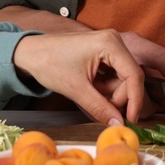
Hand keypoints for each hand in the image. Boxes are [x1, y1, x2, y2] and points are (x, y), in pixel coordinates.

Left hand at [11, 28, 148, 125]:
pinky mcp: (104, 52)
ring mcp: (109, 45)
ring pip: (122, 79)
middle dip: (118, 98)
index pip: (134, 75)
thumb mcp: (76, 90)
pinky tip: (91, 89)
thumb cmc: (49, 63)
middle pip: (129, 77)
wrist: (29, 53)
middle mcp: (113, 40)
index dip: (135, 100)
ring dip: (110, 94)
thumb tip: (119, 124)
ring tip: (89, 94)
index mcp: (109, 43)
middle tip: (103, 109)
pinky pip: (114, 75)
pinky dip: (105, 88)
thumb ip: (100, 108)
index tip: (130, 120)